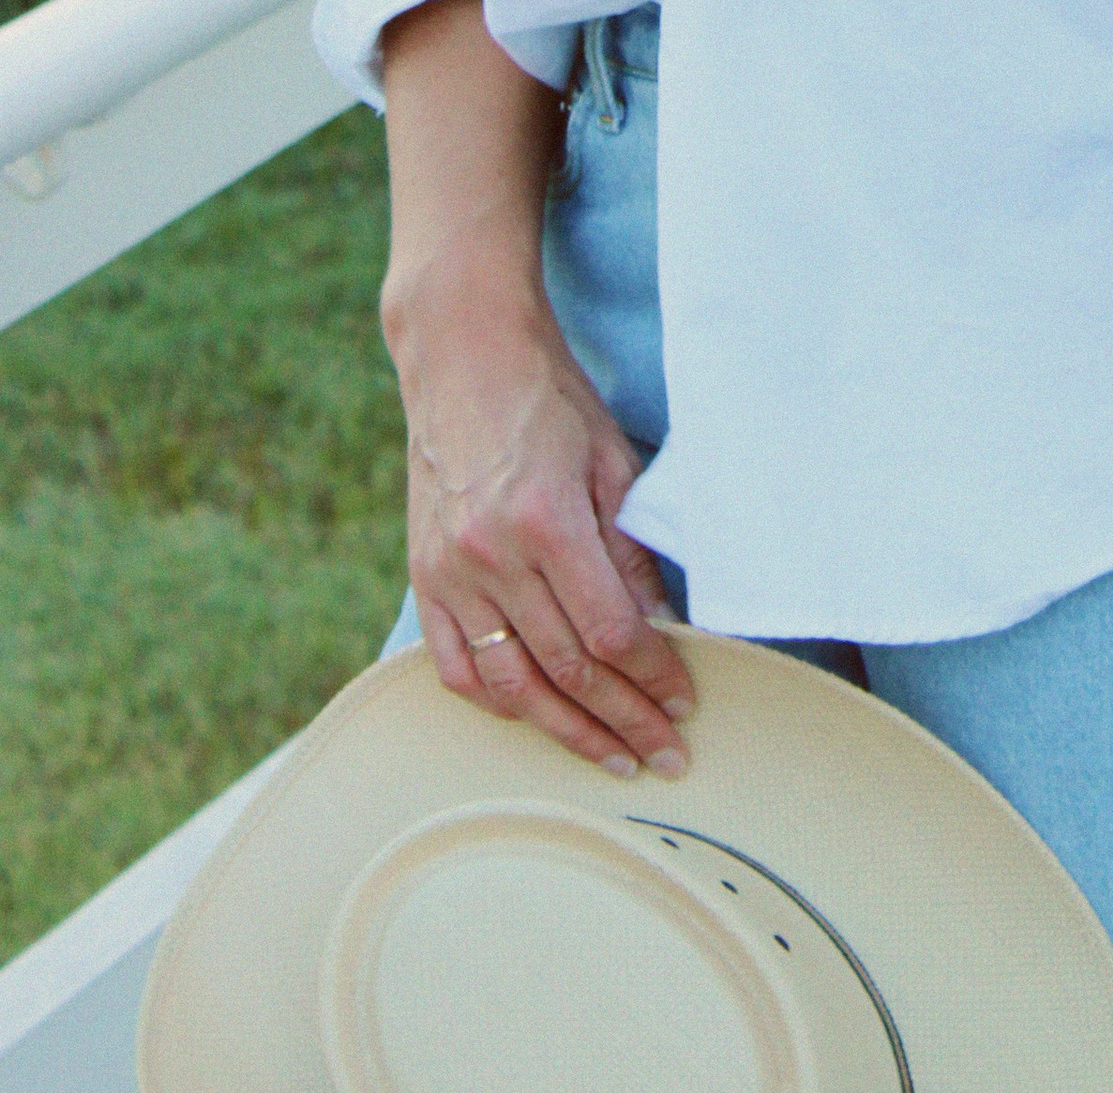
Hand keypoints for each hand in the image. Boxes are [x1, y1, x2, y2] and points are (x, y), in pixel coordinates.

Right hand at [396, 272, 694, 778]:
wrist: (465, 358)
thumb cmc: (550, 400)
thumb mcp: (611, 460)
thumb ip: (631, 549)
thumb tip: (661, 626)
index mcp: (546, 521)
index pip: (611, 631)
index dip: (653, 676)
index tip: (684, 702)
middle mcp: (492, 557)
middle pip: (567, 669)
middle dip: (623, 718)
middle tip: (664, 755)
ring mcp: (450, 574)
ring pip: (511, 684)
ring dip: (566, 731)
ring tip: (612, 758)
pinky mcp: (424, 579)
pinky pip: (456, 667)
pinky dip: (497, 703)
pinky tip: (535, 721)